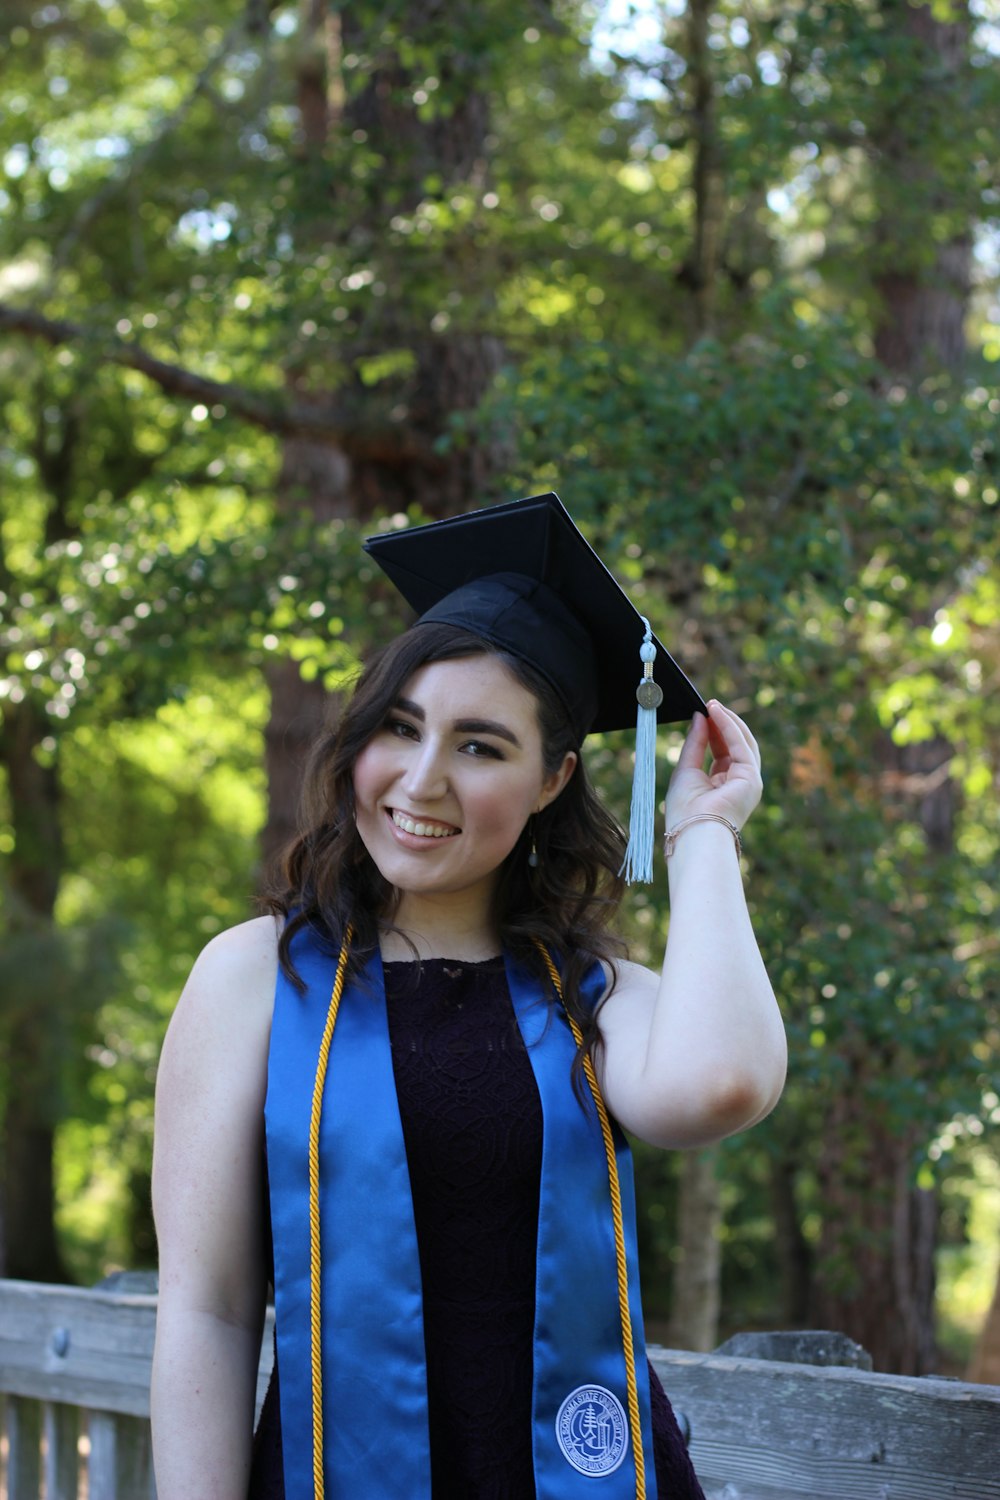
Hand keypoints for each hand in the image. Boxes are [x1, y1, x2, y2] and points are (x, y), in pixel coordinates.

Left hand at [664, 700, 761, 832]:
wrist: (694, 830)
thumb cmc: (685, 809)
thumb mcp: (685, 770)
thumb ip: (694, 743)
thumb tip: (700, 717)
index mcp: (722, 787)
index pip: (722, 753)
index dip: (713, 732)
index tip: (702, 714)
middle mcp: (738, 784)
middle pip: (735, 747)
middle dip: (722, 725)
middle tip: (709, 705)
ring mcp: (748, 781)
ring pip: (742, 743)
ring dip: (727, 722)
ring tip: (712, 705)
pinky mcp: (752, 777)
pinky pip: (740, 744)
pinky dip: (729, 727)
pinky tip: (716, 712)